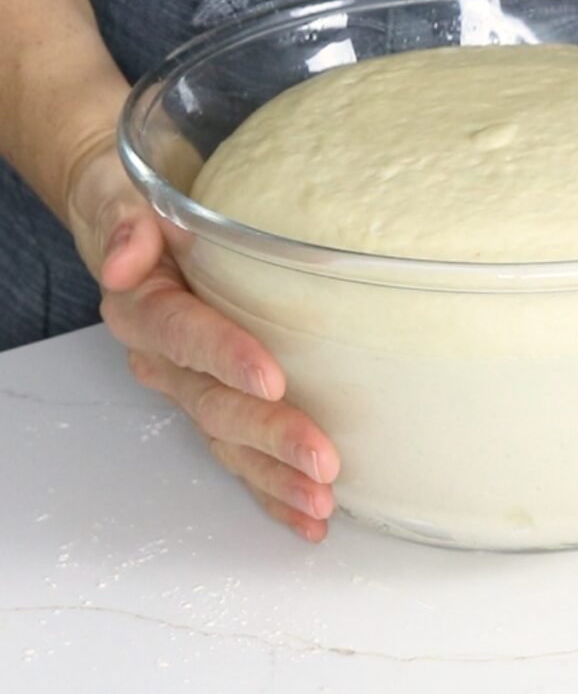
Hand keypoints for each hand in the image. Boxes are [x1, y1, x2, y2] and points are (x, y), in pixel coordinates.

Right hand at [66, 140, 340, 540]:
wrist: (131, 221)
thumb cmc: (140, 204)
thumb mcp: (127, 195)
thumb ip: (127, 223)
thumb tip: (123, 259)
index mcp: (144, 306)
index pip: (184, 332)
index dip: (225, 357)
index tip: (272, 381)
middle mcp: (162, 356)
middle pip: (213, 403)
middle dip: (269, 436)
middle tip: (320, 461)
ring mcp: (186, 385)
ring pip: (227, 440)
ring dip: (273, 477)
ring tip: (320, 505)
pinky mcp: (211, 398)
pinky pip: (237, 451)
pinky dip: (269, 487)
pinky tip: (305, 515)